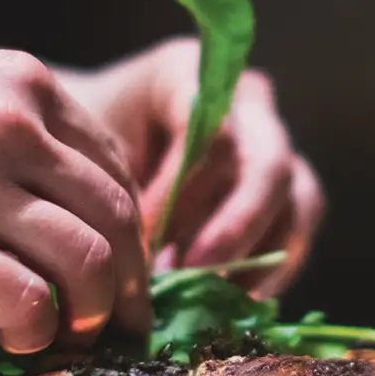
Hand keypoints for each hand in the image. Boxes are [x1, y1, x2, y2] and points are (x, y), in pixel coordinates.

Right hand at [0, 44, 150, 352]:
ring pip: (88, 259)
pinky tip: (15, 336)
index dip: (132, 229)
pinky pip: (27, 298)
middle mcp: (14, 127)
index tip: (123, 268)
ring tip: (70, 332)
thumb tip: (67, 204)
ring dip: (94, 310)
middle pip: (116, 216)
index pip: (116, 166)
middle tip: (121, 320)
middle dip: (130, 281)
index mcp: (26, 86)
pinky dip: (37, 329)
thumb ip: (15, 132)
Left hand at [64, 38, 323, 296]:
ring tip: (212, 296)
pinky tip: (228, 302)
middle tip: (191, 274)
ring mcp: (273, 141)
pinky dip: (270, 270)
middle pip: (268, 163)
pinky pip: (298, 228)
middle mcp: (244, 99)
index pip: (208, 134)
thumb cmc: (75, 151)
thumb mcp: (80, 158)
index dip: (180, 194)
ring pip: (297, 196)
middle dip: (233, 227)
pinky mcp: (288, 189)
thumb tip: (136, 261)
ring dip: (257, 253)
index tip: (140, 241)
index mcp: (188, 72)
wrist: (80, 153)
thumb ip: (110, 191)